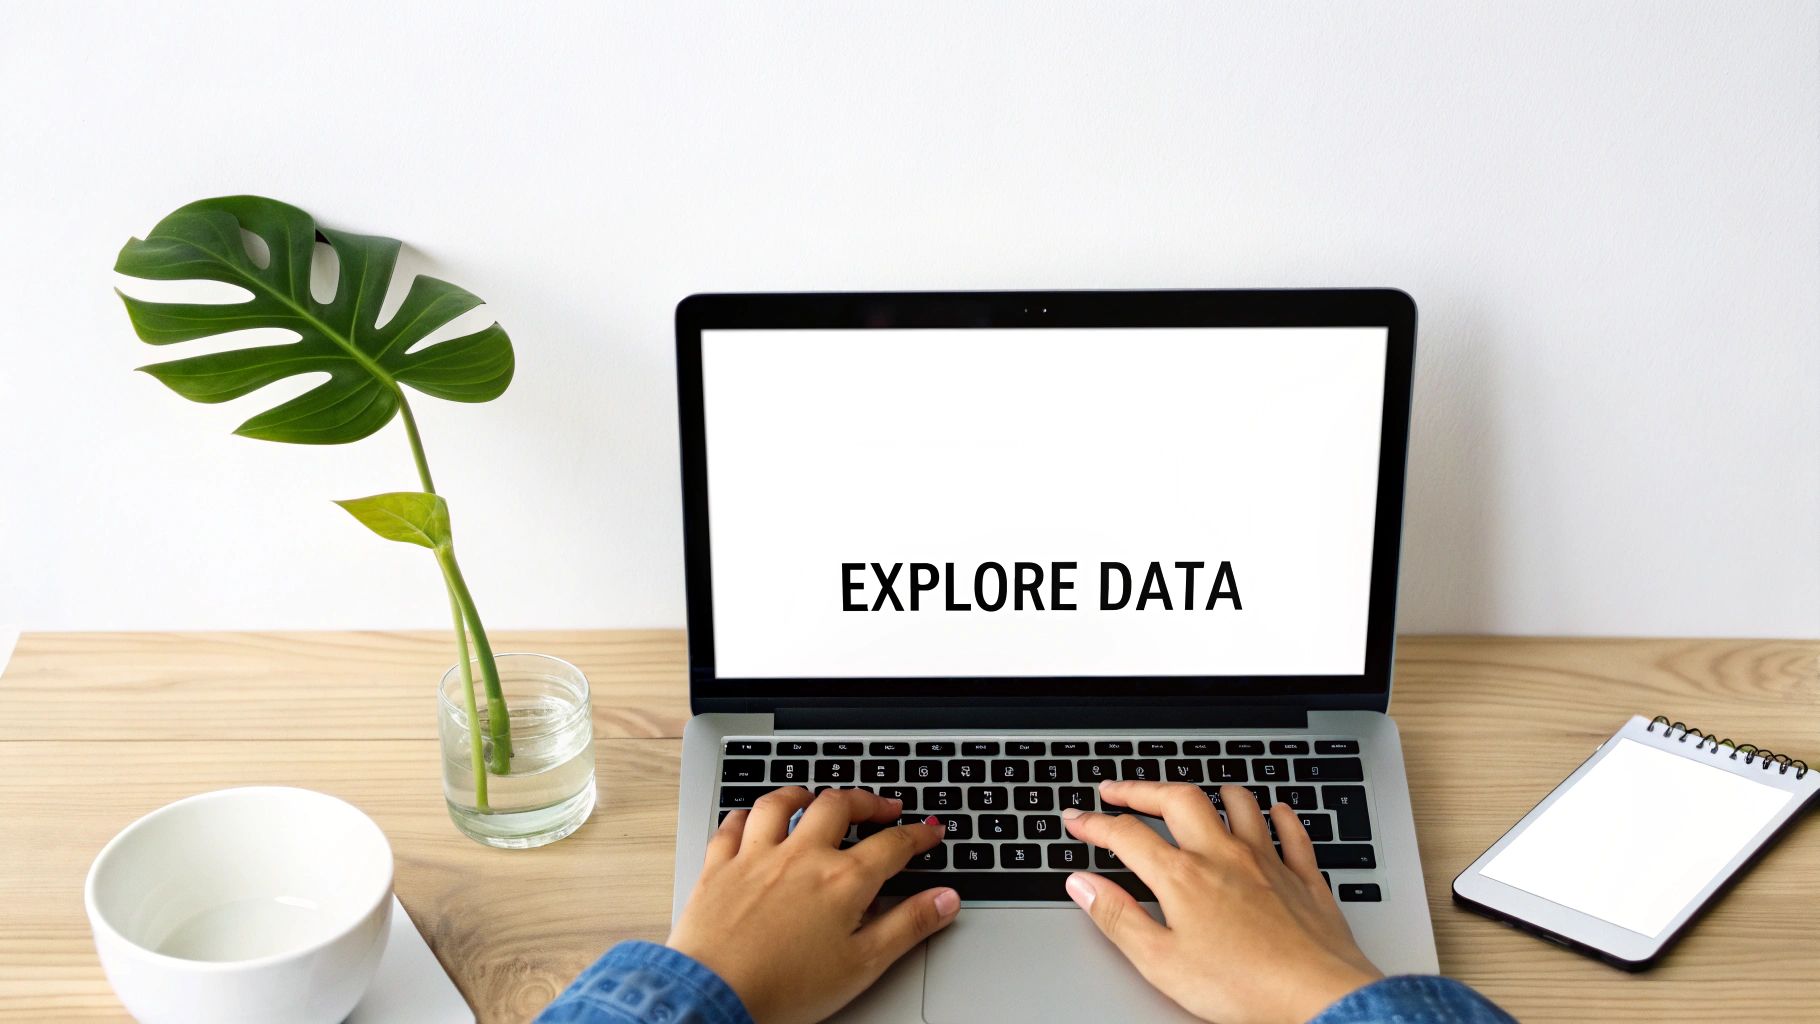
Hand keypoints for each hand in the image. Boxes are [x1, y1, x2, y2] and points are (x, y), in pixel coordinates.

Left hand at [666, 787, 959, 1023]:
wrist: (716, 995)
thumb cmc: (786, 988)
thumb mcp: (863, 965)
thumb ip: (908, 926)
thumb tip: (946, 900)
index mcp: (842, 880)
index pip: (893, 844)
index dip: (919, 834)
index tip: (931, 830)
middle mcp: (801, 856)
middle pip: (839, 807)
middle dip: (866, 801)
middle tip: (882, 807)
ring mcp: (757, 856)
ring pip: (781, 804)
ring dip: (802, 794)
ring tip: (815, 796)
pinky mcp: (719, 867)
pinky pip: (733, 825)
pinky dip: (746, 815)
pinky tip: (752, 817)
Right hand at [1061, 781, 1381, 1023]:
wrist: (1316, 996)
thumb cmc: (1243, 986)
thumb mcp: (1161, 962)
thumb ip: (1118, 918)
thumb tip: (1084, 885)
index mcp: (1183, 877)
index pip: (1127, 835)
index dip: (1094, 823)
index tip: (1077, 819)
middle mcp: (1223, 857)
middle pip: (1177, 800)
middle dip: (1142, 790)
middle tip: (1119, 790)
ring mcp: (1267, 862)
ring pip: (1239, 806)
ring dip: (1213, 792)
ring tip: (1196, 792)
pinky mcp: (1303, 879)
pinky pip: (1292, 834)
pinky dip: (1282, 817)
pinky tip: (1277, 810)